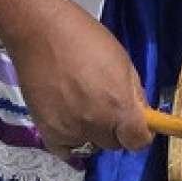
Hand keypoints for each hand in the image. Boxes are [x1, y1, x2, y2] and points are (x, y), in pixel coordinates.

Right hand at [5, 0, 150, 154]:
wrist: (40, 32)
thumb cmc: (85, 38)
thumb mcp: (122, 61)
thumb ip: (134, 93)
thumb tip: (140, 115)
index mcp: (119, 106)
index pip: (138, 141)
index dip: (140, 133)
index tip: (136, 124)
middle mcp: (96, 124)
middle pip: (114, 143)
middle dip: (115, 129)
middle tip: (105, 106)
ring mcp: (70, 131)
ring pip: (90, 144)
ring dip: (91, 131)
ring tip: (81, 105)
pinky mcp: (47, 131)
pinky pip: (65, 149)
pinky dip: (69, 140)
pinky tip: (68, 122)